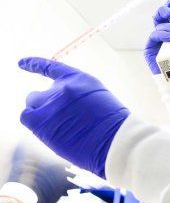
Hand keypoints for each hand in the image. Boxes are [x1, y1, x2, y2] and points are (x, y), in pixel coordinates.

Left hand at [18, 57, 129, 178]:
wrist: (114, 140)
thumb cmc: (112, 127)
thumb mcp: (100, 100)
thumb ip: (78, 97)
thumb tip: (60, 108)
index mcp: (81, 80)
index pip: (53, 68)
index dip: (35, 64)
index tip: (21, 62)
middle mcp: (64, 87)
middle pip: (41, 94)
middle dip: (46, 106)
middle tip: (59, 122)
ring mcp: (52, 102)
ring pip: (32, 105)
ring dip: (40, 115)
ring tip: (57, 129)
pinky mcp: (41, 120)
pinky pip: (26, 116)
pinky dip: (32, 121)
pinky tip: (45, 129)